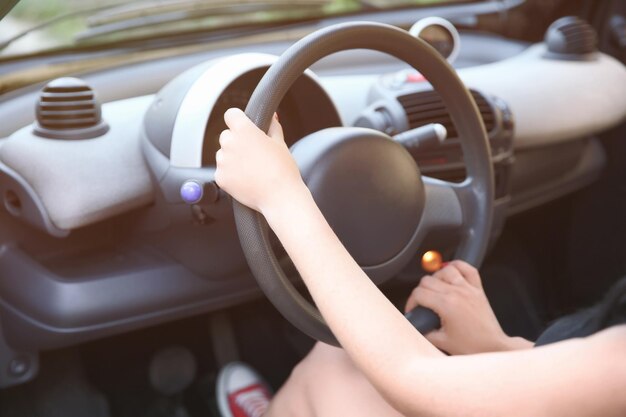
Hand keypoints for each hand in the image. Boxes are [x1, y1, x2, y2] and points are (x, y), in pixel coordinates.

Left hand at [215, 108, 305, 213]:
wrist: (280, 197)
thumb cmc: (283, 170)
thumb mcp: (280, 143)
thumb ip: (272, 126)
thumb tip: (271, 116)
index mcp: (244, 130)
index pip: (231, 114)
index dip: (238, 119)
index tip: (243, 126)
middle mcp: (229, 143)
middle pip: (226, 135)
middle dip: (236, 141)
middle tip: (252, 153)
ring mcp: (223, 161)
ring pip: (223, 154)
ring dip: (232, 158)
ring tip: (251, 169)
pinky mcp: (220, 177)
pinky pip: (222, 171)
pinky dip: (231, 174)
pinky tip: (247, 179)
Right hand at [405, 260, 531, 353]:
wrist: (493, 347)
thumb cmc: (472, 346)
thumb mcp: (442, 342)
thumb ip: (424, 331)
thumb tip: (416, 325)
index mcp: (447, 305)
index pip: (419, 293)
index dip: (411, 302)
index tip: (412, 309)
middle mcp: (457, 293)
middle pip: (428, 280)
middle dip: (420, 291)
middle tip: (421, 303)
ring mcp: (468, 289)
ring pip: (445, 270)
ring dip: (436, 278)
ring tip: (435, 289)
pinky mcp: (478, 289)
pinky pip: (467, 268)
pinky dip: (457, 266)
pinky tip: (451, 272)